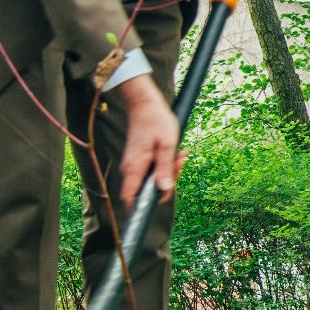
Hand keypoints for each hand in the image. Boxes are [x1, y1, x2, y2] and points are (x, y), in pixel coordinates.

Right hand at [111, 76, 183, 206]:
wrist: (144, 105)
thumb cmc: (156, 121)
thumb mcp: (167, 145)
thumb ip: (165, 168)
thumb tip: (164, 190)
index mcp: (135, 168)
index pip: (131, 199)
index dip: (145, 204)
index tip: (165, 192)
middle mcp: (130, 170)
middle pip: (146, 191)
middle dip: (166, 182)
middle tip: (179, 163)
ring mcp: (133, 166)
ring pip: (151, 181)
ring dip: (168, 172)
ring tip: (179, 155)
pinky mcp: (138, 161)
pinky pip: (151, 171)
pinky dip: (164, 166)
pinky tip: (174, 154)